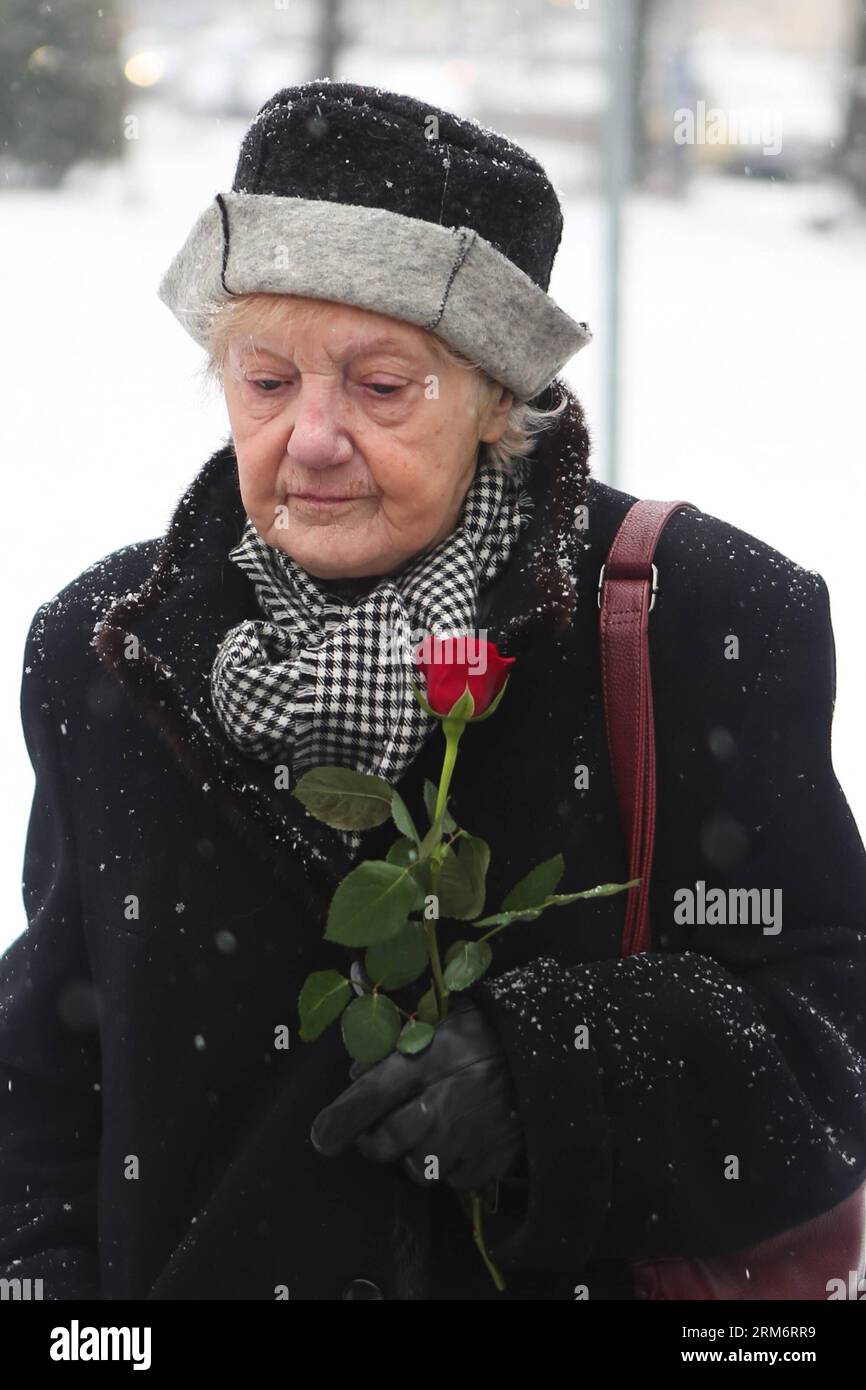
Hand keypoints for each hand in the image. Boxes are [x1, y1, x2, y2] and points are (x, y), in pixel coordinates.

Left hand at [310, 993, 526, 1191]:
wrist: (551, 1060)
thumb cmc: (489, 1034)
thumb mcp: (444, 1016)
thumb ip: (396, 1025)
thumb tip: (354, 1027)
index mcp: (432, 1061)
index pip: (371, 1094)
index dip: (340, 1118)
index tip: (320, 1136)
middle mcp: (446, 1105)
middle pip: (385, 1142)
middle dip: (373, 1138)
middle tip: (379, 1126)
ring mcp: (469, 1140)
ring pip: (415, 1167)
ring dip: (412, 1152)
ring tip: (429, 1126)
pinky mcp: (489, 1166)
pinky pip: (451, 1179)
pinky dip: (448, 1164)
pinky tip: (460, 1137)